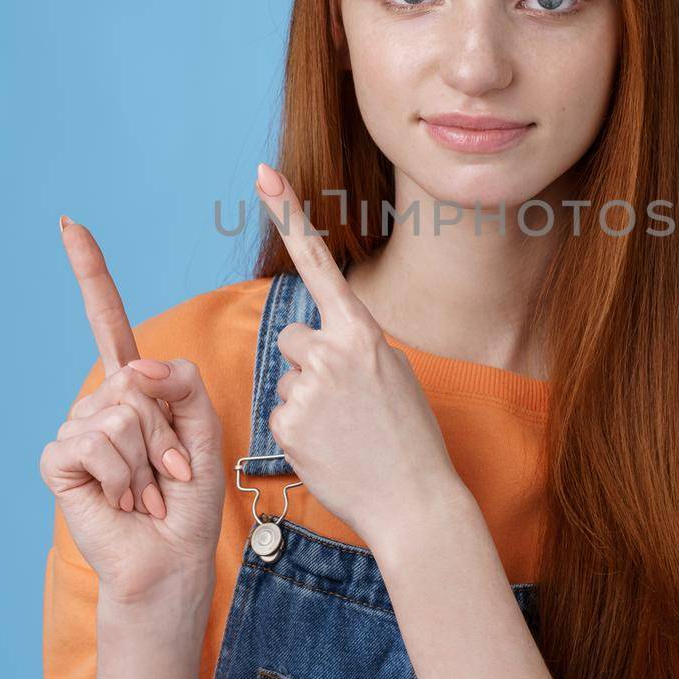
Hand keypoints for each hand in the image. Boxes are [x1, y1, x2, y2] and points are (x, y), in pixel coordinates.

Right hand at [38, 216, 225, 604]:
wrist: (172, 557)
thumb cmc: (189, 499)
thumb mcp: (203, 428)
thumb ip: (181, 383)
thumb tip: (132, 367)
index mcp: (133, 387)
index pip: (106, 320)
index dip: (90, 273)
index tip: (70, 224)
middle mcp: (99, 402)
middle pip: (134, 379)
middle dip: (167, 433)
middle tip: (171, 474)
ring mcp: (75, 429)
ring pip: (120, 413)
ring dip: (150, 461)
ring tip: (149, 492)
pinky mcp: (60, 461)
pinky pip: (94, 442)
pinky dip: (124, 477)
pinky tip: (124, 501)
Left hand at [252, 162, 463, 548]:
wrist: (414, 503)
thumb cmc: (410, 438)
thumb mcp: (395, 374)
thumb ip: (356, 348)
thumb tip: (319, 344)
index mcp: (364, 333)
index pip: (320, 262)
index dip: (289, 216)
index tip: (263, 176)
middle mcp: (332, 352)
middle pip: (293, 335)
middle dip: (310, 362)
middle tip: (345, 402)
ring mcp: (306, 390)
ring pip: (287, 377)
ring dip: (306, 400)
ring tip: (343, 430)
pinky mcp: (284, 425)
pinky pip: (280, 412)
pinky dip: (299, 430)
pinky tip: (330, 448)